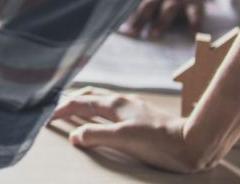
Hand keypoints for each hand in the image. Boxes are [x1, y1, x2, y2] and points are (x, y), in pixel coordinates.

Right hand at [50, 87, 202, 172]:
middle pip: (88, 95)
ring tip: (73, 109)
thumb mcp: (123, 139)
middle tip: (55, 109)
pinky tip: (102, 117)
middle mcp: (121, 101)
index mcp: (113, 104)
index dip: (60, 109)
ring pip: (100, 100)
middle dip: (69, 100)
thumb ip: (95, 135)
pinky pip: (111, 107)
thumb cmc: (160, 143)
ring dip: (83, 103)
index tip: (46, 116)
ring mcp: (132, 107)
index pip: (78, 103)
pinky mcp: (141, 115)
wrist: (193, 143)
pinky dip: (97, 109)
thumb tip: (74, 135)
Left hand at [122, 0, 202, 38]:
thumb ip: (136, 11)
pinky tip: (191, 37)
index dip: (127, 10)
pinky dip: (194, 24)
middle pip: (151, 1)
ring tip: (152, 36)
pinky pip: (195, 14)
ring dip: (161, 21)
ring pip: (170, 7)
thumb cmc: (162, 5)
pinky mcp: (196, 5)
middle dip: (140, 17)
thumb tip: (118, 29)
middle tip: (132, 34)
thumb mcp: (150, 4)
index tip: (118, 24)